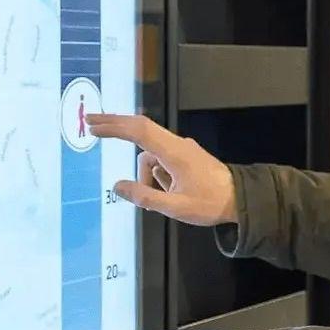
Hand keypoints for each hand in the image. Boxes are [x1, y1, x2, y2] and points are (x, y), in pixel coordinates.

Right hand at [86, 113, 237, 225]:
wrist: (239, 199)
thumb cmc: (210, 203)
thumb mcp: (175, 207)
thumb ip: (144, 197)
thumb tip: (117, 186)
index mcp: (173, 152)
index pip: (139, 131)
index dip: (114, 127)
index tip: (94, 126)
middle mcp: (176, 144)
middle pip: (140, 128)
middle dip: (115, 125)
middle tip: (89, 122)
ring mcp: (181, 148)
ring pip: (149, 155)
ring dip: (145, 174)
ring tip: (161, 198)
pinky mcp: (184, 155)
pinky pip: (160, 160)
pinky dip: (155, 174)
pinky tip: (168, 192)